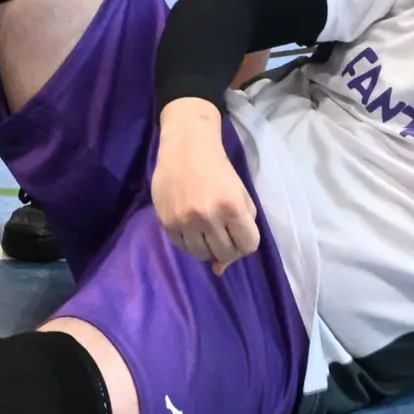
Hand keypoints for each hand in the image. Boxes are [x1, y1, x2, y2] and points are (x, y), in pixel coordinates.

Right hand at [151, 98, 261, 273]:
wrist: (186, 144)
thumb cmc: (219, 168)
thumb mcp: (240, 194)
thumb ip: (240, 229)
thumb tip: (219, 269)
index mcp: (232, 206)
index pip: (248, 246)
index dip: (246, 241)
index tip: (241, 231)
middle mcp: (207, 216)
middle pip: (225, 254)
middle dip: (229, 247)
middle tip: (224, 230)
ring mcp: (184, 221)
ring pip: (202, 255)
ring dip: (208, 247)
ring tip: (207, 228)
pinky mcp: (166, 222)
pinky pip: (182, 248)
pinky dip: (191, 243)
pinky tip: (192, 226)